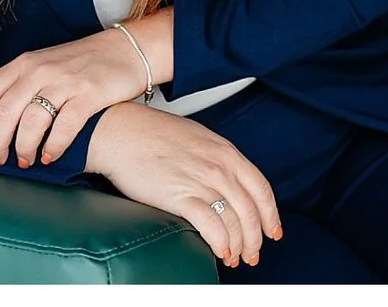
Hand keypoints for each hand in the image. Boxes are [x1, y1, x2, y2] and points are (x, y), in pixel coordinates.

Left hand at [0, 21, 161, 169]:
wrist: (125, 50)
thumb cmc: (78, 64)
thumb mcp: (42, 66)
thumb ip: (19, 86)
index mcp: (22, 64)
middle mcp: (39, 70)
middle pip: (5, 111)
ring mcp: (64, 82)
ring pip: (32, 121)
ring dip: (24, 147)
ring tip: (25, 161)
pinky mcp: (90, 94)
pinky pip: (65, 125)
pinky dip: (54, 145)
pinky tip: (49, 156)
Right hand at [84, 102, 283, 268]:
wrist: (115, 130)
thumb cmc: (146, 131)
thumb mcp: (193, 136)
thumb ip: (214, 156)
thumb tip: (222, 179)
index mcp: (224, 151)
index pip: (261, 189)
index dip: (270, 215)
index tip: (272, 230)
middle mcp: (219, 166)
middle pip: (251, 211)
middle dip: (255, 238)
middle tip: (252, 253)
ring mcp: (201, 181)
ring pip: (235, 222)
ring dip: (239, 245)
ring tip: (233, 257)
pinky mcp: (180, 196)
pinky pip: (212, 227)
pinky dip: (221, 243)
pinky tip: (220, 251)